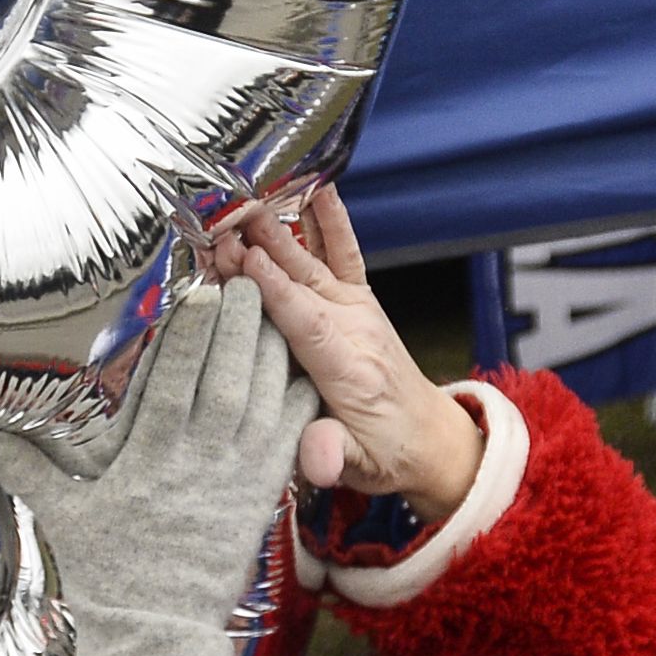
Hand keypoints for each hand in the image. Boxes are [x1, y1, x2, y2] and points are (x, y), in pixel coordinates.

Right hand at [0, 278, 316, 655]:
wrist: (158, 636)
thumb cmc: (107, 573)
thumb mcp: (61, 513)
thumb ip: (18, 464)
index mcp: (151, 464)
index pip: (174, 388)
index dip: (190, 338)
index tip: (200, 294)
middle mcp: (200, 466)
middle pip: (229, 383)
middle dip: (241, 328)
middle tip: (246, 279)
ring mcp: (238, 481)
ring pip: (266, 404)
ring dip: (272, 353)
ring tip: (273, 308)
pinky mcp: (262, 497)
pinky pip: (291, 441)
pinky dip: (300, 402)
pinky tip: (301, 368)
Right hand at [231, 192, 483, 521]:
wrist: (431, 441)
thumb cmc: (386, 454)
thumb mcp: (361, 469)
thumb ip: (336, 458)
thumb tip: (319, 460)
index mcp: (349, 370)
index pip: (306, 322)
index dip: (274, 290)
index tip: (242, 259)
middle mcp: (354, 330)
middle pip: (301, 282)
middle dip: (262, 249)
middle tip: (224, 219)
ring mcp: (356, 310)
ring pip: (310, 262)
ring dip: (278, 228)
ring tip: (247, 192)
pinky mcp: (358, 301)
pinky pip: (343, 253)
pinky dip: (329, 221)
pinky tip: (315, 186)